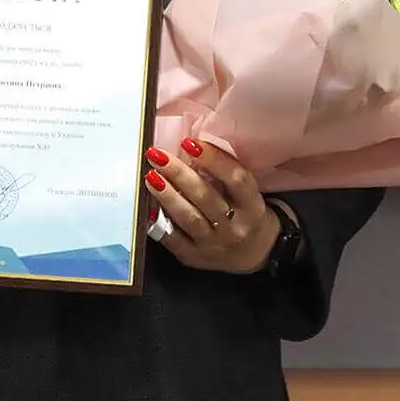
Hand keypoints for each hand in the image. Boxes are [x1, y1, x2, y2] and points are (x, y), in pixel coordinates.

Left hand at [144, 139, 277, 274]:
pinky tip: (147, 205)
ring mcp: (214, 245)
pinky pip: (173, 239)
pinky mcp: (194, 257)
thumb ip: (224, 175)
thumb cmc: (243, 213)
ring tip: (151, 176)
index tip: (190, 143)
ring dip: (167, 195)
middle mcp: (235, 228)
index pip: (236, 180)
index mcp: (252, 207)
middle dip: (180, 174)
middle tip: (158, 155)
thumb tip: (189, 146)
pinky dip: (158, 221)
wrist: (252, 255)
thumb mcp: (245, 195)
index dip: (214, 160)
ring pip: (189, 218)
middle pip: (206, 198)